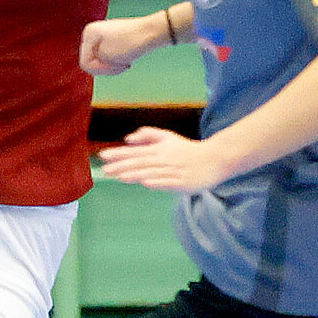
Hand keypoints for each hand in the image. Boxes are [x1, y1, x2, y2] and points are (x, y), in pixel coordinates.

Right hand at [80, 15, 165, 76]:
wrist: (153, 33)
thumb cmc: (130, 43)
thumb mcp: (106, 58)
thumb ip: (93, 64)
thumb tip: (90, 63)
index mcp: (89, 33)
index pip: (85, 64)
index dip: (100, 70)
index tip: (116, 65)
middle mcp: (94, 32)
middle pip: (93, 62)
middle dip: (107, 67)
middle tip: (123, 65)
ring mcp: (104, 35)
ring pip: (103, 61)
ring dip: (114, 65)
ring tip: (126, 60)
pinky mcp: (115, 39)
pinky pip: (111, 57)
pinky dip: (119, 61)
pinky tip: (129, 58)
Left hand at [98, 127, 235, 192]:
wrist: (214, 159)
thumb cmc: (187, 150)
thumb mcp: (168, 137)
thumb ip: (148, 135)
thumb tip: (128, 138)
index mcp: (159, 149)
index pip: (134, 151)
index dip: (118, 153)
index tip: (103, 155)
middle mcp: (164, 159)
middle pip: (140, 162)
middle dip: (121, 165)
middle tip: (104, 169)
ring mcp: (173, 171)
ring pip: (151, 172)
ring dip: (135, 174)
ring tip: (120, 176)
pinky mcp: (183, 182)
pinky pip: (168, 182)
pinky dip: (157, 181)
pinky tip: (146, 183)